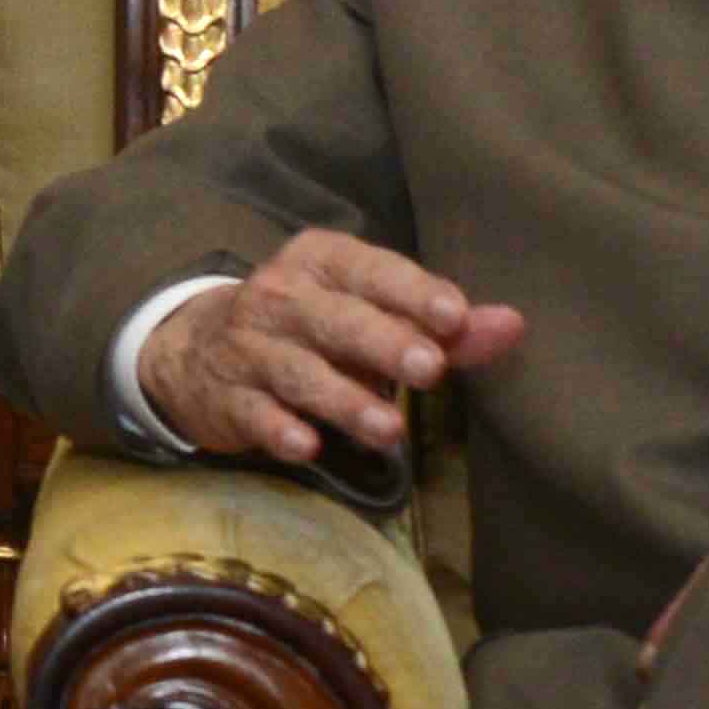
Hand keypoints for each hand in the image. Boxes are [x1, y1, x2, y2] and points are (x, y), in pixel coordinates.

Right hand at [141, 229, 528, 473]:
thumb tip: (512, 326)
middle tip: (429, 370)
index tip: (453, 318)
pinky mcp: (227, 398)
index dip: (411, 292)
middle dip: (383, 342)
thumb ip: (440, 326)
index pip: (369, 270)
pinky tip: (308, 447)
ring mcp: (248, 348)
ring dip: (345, 400)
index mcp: (321, 261)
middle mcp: (279, 296)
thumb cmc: (308, 329)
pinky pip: (255, 414)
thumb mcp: (367, 312)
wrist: (196, 353)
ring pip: (300, 372)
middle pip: (334, 320)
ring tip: (392, 431)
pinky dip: (280, 429)